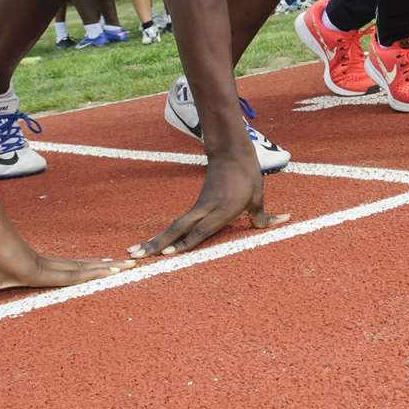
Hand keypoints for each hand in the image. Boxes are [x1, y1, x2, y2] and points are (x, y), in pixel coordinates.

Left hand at [0, 223, 133, 318]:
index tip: (116, 271)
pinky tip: (83, 264)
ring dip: (94, 264)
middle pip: (80, 267)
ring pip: (74, 262)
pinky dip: (78, 263)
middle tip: (130, 264)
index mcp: (35, 271)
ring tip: (115, 263)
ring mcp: (38, 258)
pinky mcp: (32, 255)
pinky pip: (63, 261)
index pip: (72, 276)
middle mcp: (42, 264)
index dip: (94, 275)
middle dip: (105, 268)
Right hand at [127, 155, 286, 258]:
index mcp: (222, 209)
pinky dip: (166, 235)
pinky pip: (180, 223)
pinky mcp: (197, 205)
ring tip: (135, 252)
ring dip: (155, 240)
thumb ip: (262, 215)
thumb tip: (274, 223)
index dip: (185, 243)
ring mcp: (199, 207)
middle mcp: (206, 209)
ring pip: (174, 227)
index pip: (200, 231)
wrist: (231, 152)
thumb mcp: (258, 196)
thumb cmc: (247, 175)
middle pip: (178, 229)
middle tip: (136, 255)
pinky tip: (154, 245)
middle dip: (158, 244)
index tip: (167, 254)